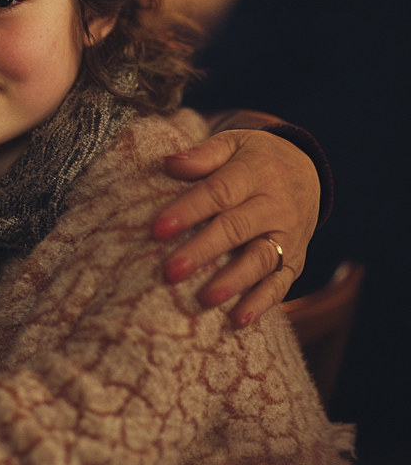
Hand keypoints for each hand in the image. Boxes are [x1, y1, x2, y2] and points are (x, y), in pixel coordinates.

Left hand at [154, 130, 318, 326]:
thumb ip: (203, 155)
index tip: (157, 229)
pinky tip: (238, 320)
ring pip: (261, 260)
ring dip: (232, 281)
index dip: (188, 211)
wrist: (307, 169)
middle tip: (171, 271)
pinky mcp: (296, 260)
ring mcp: (288, 235)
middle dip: (203, 251)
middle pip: (236, 229)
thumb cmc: (254, 157)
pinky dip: (262, 303)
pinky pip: (281, 283)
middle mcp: (275, 206)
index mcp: (255, 173)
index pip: (218, 192)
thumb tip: (169, 163)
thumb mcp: (233, 143)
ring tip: (204, 299)